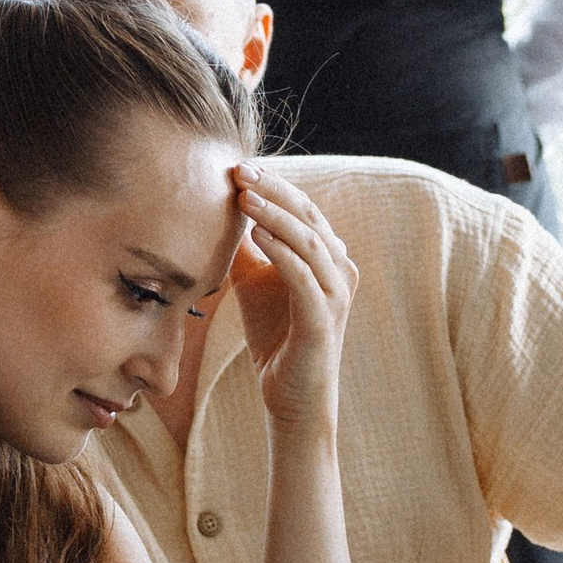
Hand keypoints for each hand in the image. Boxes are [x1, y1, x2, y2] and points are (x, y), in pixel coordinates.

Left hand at [226, 163, 354, 436]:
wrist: (290, 396)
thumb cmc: (274, 336)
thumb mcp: (255, 281)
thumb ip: (246, 248)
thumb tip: (222, 211)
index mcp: (328, 256)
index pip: (302, 208)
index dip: (273, 184)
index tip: (237, 166)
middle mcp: (341, 270)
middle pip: (309, 216)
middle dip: (273, 189)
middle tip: (239, 170)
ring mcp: (337, 294)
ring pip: (310, 241)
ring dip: (275, 215)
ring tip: (244, 196)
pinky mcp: (324, 320)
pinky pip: (304, 278)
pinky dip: (282, 252)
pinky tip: (257, 234)